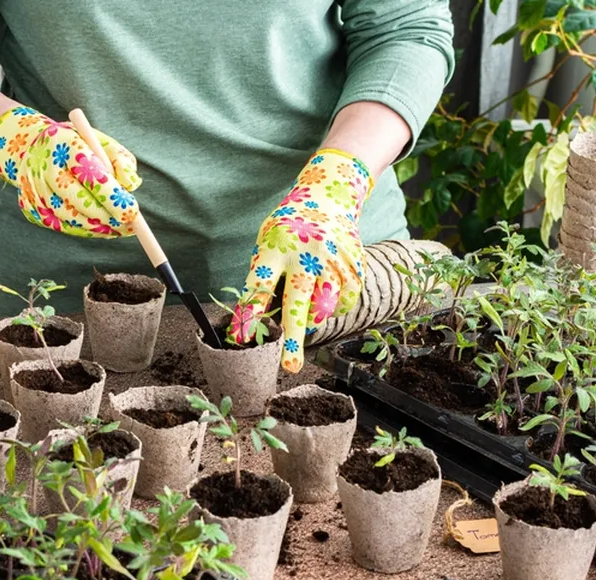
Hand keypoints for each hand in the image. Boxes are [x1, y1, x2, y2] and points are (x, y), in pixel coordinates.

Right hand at [0, 106, 140, 237]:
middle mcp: (44, 167)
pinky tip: (101, 228)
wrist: (32, 149)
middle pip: (78, 200)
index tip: (132, 211)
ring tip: (120, 229)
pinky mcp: (30, 208)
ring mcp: (33, 190)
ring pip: (70, 218)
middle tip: (130, 226)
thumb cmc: (77, 146)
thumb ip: (121, 160)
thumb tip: (131, 185)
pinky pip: (62, 226)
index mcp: (63, 144)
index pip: (89, 173)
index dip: (111, 195)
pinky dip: (84, 230)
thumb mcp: (102, 142)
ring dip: (98, 227)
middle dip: (107, 217)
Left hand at [232, 149, 372, 372]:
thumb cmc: (289, 228)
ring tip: (307, 296)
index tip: (240, 337)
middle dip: (293, 338)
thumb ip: (265, 277)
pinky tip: (326, 287)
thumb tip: (262, 323)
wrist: (330, 196)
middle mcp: (308, 254)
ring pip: (323, 309)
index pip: (260, 284)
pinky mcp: (355, 268)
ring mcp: (334, 261)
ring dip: (311, 316)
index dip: (249, 313)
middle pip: (298, 303)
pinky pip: (343, 304)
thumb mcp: (268, 242)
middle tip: (290, 366)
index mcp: (277, 246)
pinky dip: (332, 306)